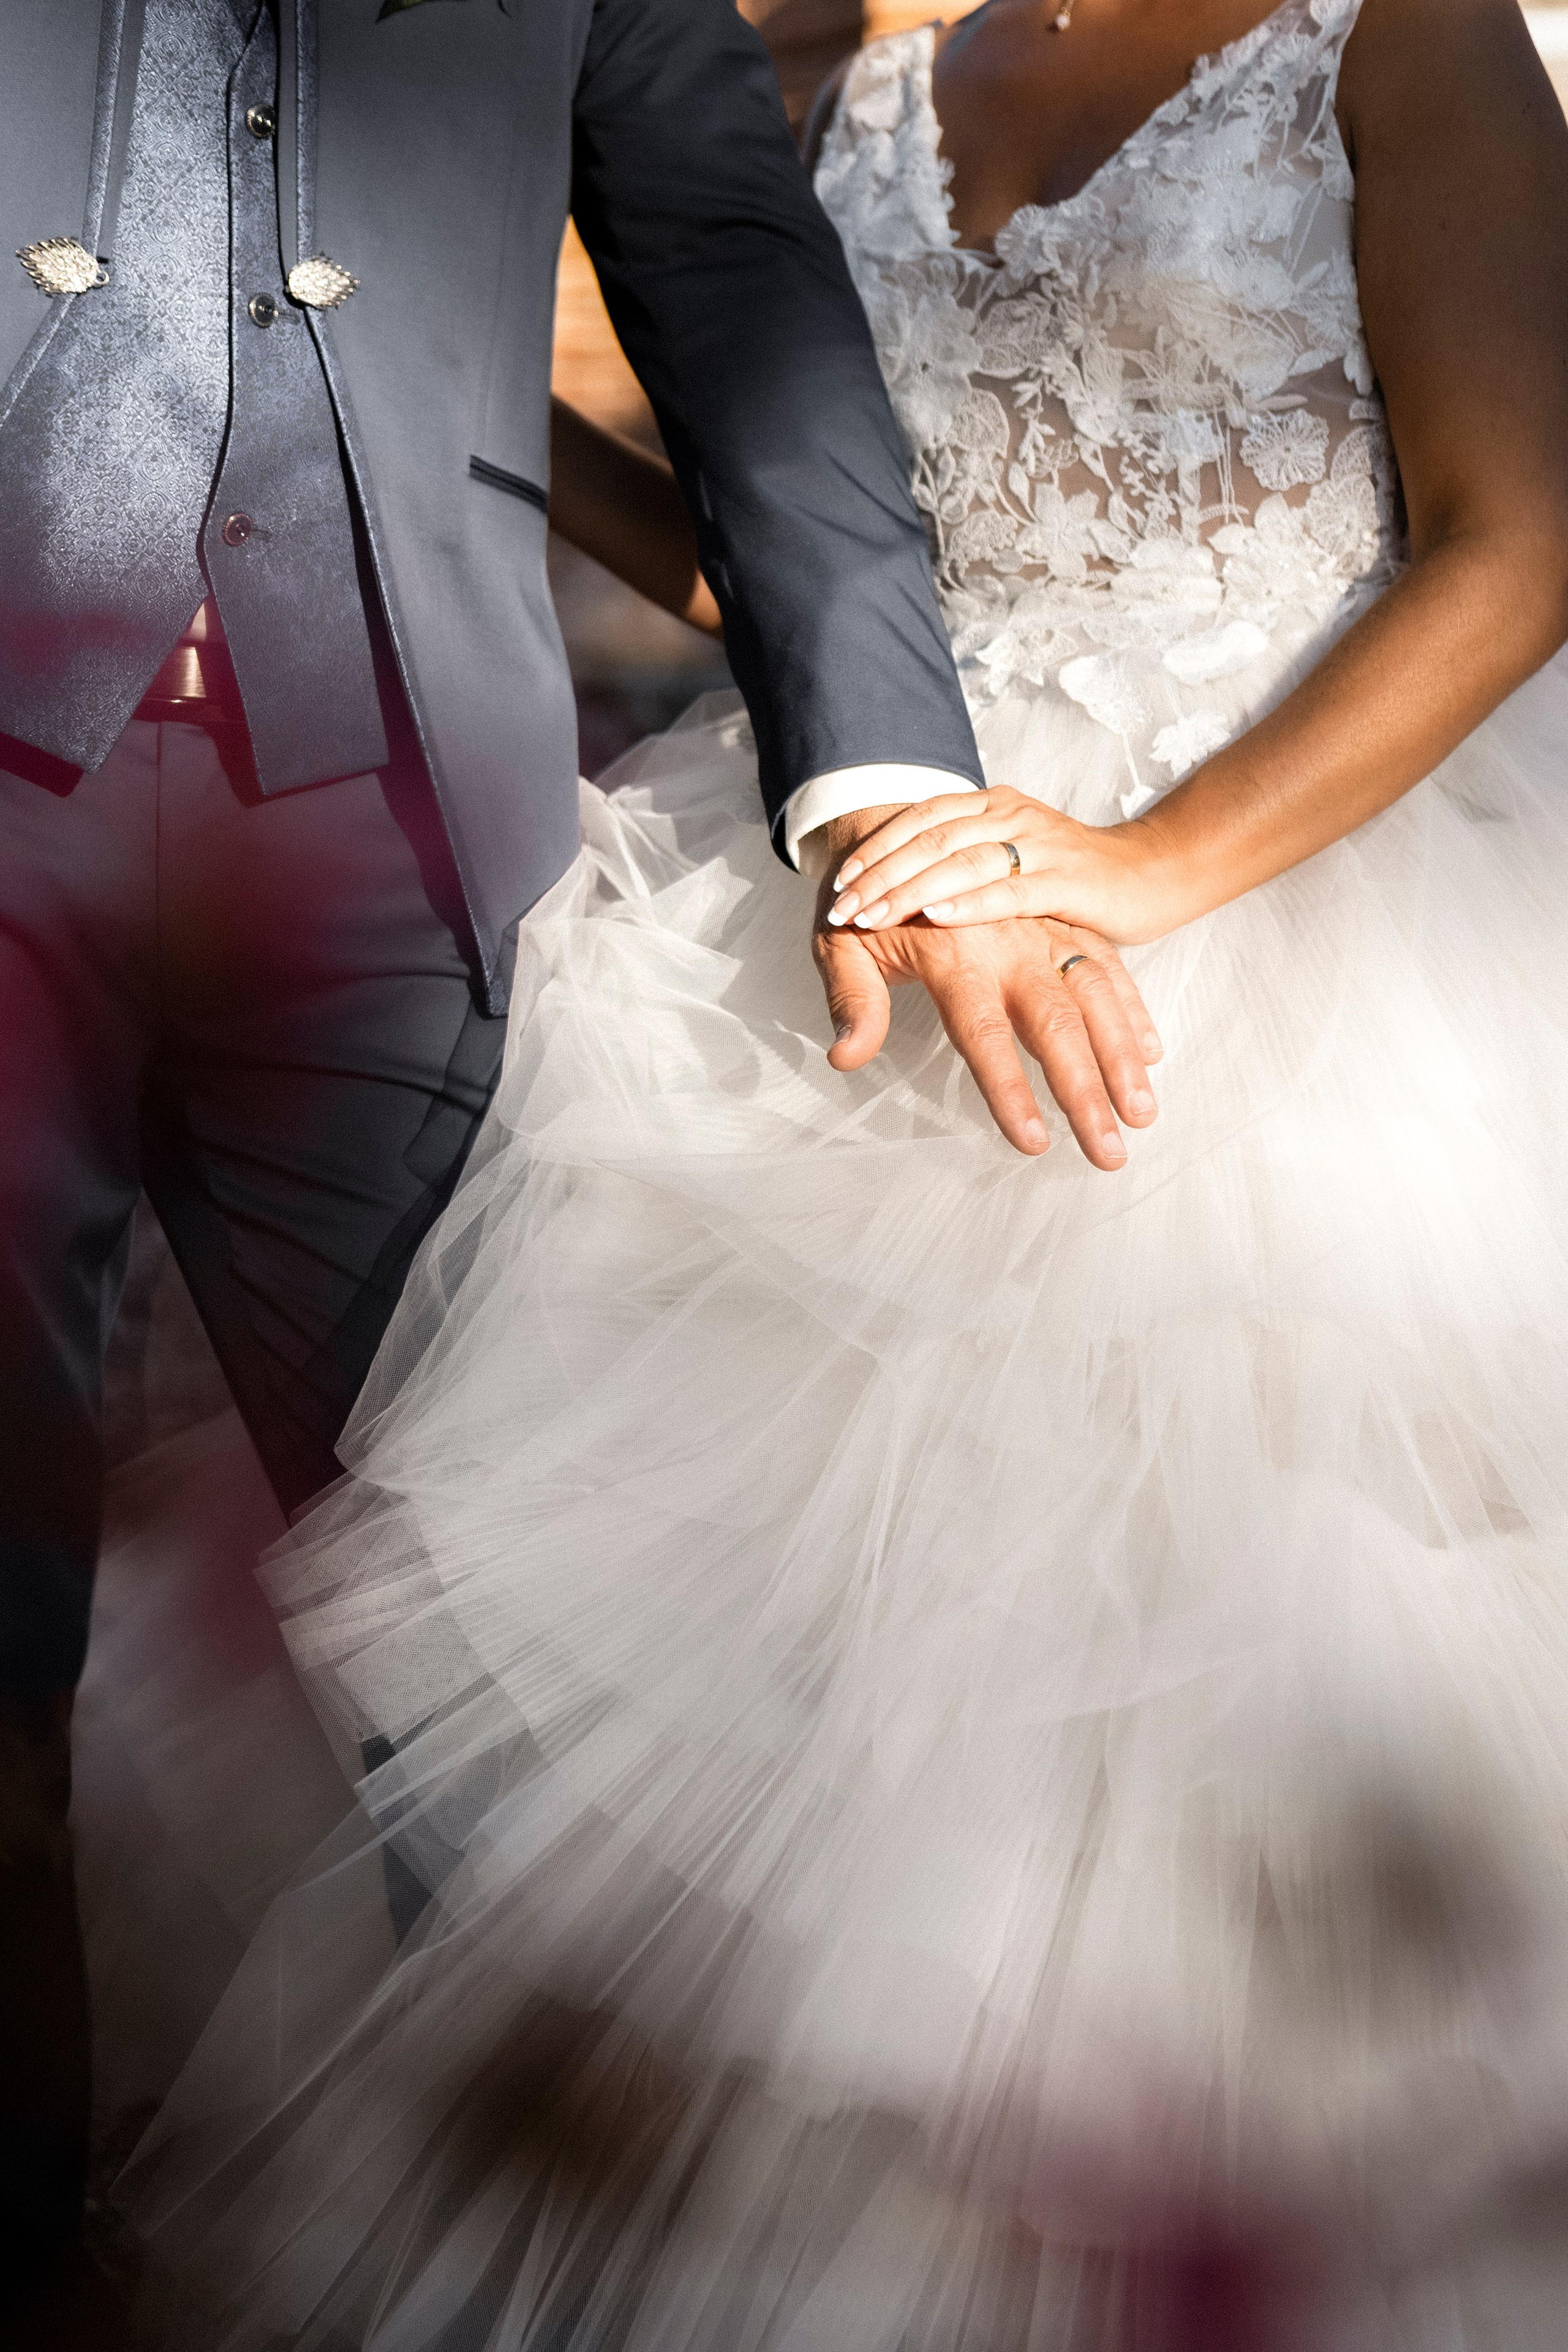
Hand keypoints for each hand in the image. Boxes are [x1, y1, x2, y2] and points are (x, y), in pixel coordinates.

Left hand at [809, 807, 1162, 1168]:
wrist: (893, 830)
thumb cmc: (866, 906)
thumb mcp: (839, 946)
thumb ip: (851, 1000)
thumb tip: (848, 1056)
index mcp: (953, 955)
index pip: (984, 1035)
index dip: (1011, 1090)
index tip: (1034, 1142)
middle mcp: (1007, 942)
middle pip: (1056, 1023)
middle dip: (1087, 1091)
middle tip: (1109, 1153)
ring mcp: (1041, 929)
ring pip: (1094, 992)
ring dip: (1122, 1056)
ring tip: (1142, 1114)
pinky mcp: (1060, 921)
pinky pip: (1106, 963)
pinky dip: (1131, 1009)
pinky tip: (1150, 1054)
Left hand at [823, 787, 1183, 943]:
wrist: (1154, 873)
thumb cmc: (1074, 876)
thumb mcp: (1011, 860)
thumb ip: (963, 864)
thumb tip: (901, 885)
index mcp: (992, 806)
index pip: (919, 819)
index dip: (875, 849)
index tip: (837, 884)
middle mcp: (1011, 816)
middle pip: (929, 839)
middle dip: (879, 875)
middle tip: (839, 908)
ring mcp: (1040, 845)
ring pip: (960, 861)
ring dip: (908, 890)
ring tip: (868, 916)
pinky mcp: (1067, 881)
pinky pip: (1009, 890)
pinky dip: (968, 904)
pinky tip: (933, 917)